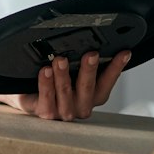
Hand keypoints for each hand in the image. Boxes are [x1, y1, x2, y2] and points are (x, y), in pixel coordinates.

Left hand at [0, 50, 128, 120]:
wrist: (30, 98)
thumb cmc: (56, 84)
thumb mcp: (75, 73)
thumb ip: (85, 63)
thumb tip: (94, 41)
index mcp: (93, 96)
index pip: (108, 81)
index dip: (117, 67)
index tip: (124, 53)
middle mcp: (81, 106)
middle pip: (88, 87)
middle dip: (89, 70)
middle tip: (91, 54)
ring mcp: (64, 111)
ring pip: (65, 92)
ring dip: (64, 75)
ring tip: (60, 60)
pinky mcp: (46, 112)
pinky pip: (47, 97)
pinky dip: (46, 84)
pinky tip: (45, 71)